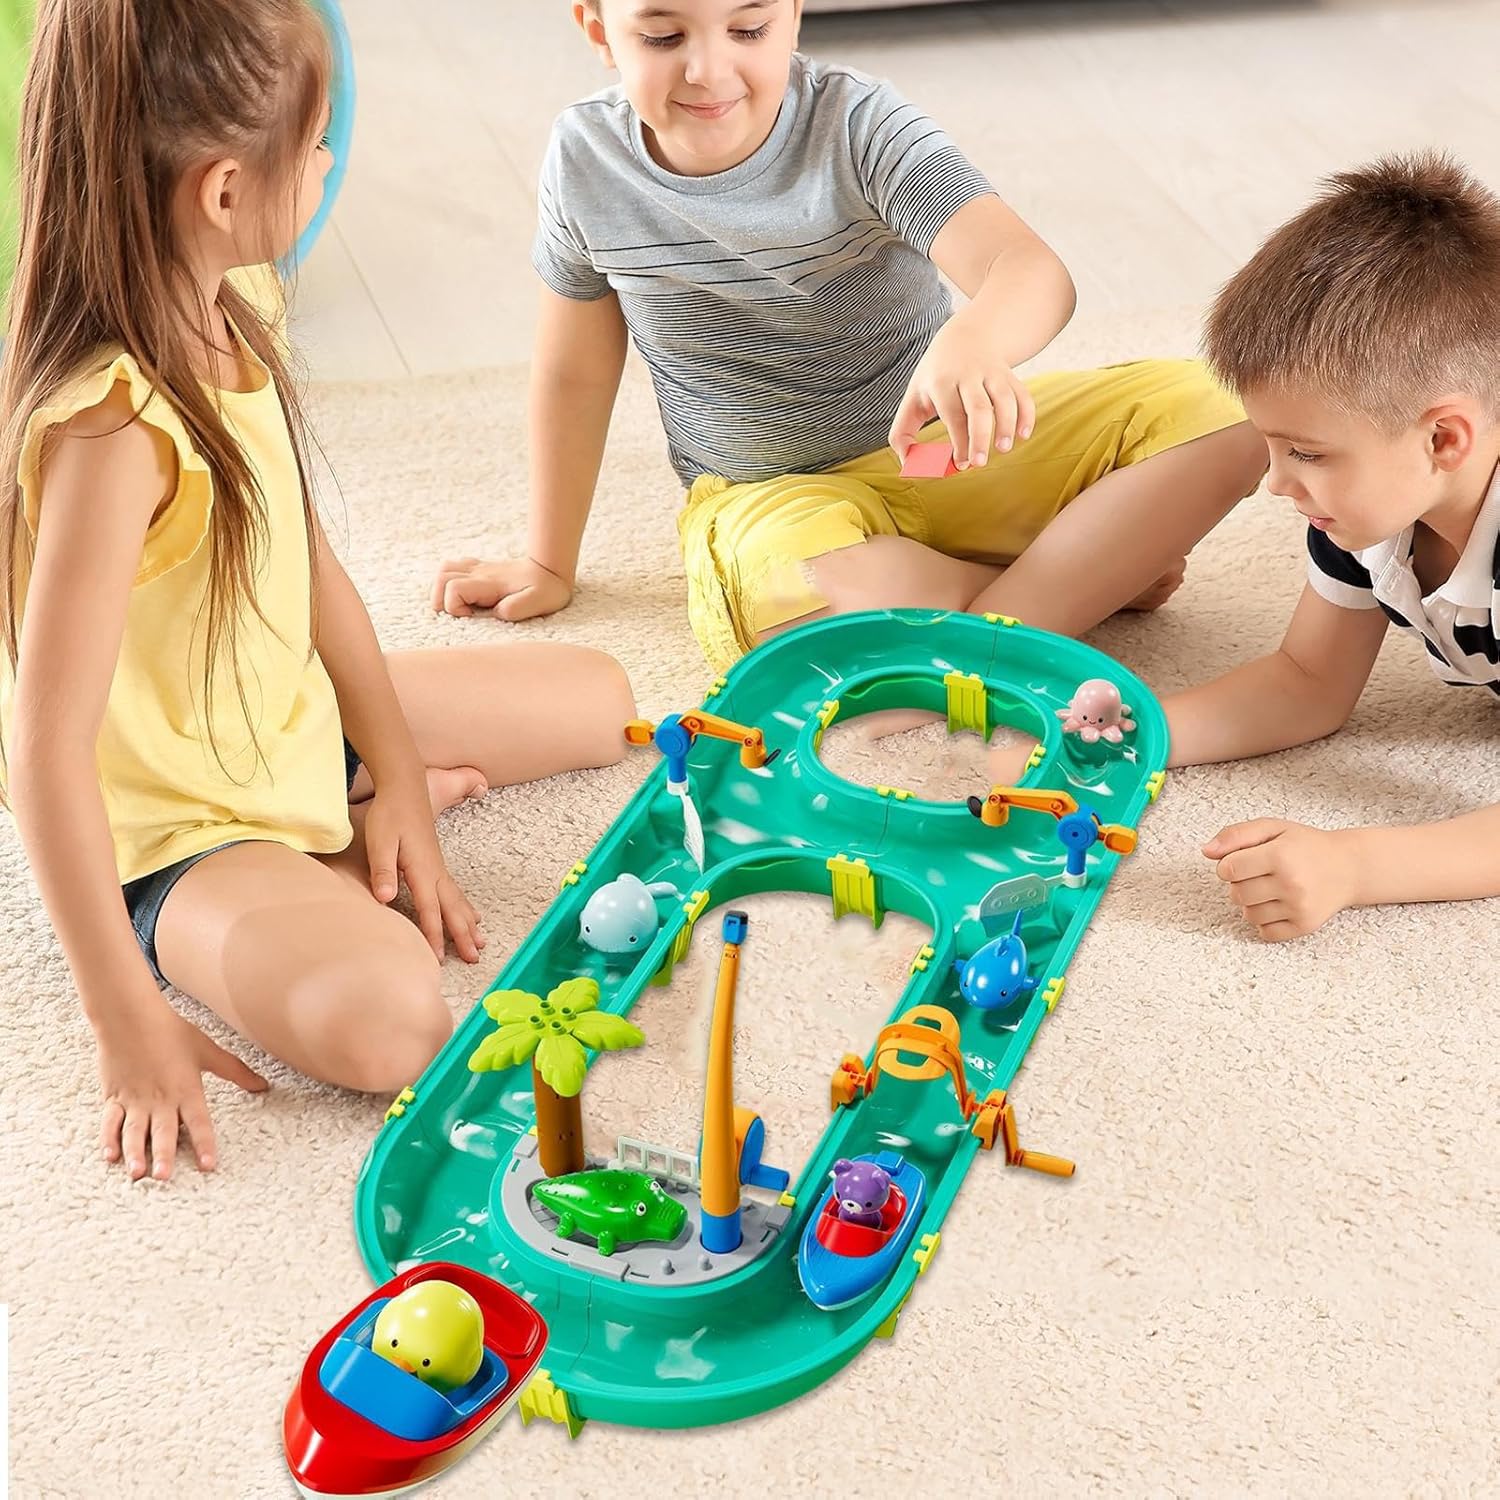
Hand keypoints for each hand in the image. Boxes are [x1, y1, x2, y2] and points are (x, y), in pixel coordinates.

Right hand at [96, 996, 267, 1180]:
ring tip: (138, 1173)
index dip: (204, 1143)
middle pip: (163, 1131)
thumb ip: (236, 1071)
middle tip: (164, 1176)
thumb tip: (264, 1086)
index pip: (198, 1121)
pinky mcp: (114, 1098)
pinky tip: (110, 1157)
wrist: (130, 1016)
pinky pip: (110, 1123)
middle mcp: (160, 1099)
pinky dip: (108, 1140)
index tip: (209, 1165)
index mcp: (186, 1089)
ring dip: (135, 1153)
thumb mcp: (208, 1051)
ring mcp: (135, 1100)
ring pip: (135, 1131)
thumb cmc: (171, 1031)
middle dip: (164, 1155)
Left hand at [363, 781, 484, 961]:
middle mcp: (435, 870)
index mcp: (422, 869)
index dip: (434, 934)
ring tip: (480, 943)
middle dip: (463, 934)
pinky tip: (472, 916)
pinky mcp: (435, 863)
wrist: (404, 787)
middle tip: (475, 958)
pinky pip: (455, 891)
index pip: (429, 909)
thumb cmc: (389, 813)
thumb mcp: (381, 841)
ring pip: (457, 901)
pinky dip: (465, 907)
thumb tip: (387, 898)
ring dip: (469, 923)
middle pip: (452, 908)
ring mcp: (438, 866)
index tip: (438, 958)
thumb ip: (384, 870)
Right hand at [430, 556, 572, 620]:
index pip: (453, 588)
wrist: (551, 568)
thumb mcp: (539, 602)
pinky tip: (462, 594)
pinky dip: (448, 582)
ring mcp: (478, 569)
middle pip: (441, 578)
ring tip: (456, 606)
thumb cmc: (547, 589)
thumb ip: (516, 608)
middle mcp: (479, 573)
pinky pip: (452, 568)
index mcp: (489, 583)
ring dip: (441, 590)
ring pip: (443, 570)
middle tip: (459, 615)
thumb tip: (497, 612)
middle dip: (441, 600)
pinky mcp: (480, 568)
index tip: (471, 618)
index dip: (454, 607)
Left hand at [888, 313, 1035, 469]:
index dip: (959, 441)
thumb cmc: (936, 378)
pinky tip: (1023, 435)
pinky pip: (1023, 395)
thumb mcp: (913, 397)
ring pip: (1005, 399)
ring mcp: (992, 374)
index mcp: (942, 383)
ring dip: (1007, 425)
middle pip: (979, 408)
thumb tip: (907, 464)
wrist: (965, 337)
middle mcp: (968, 376)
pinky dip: (1026, 415)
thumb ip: (902, 432)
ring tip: (1003, 449)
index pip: (952, 415)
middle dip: (980, 438)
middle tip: (979, 463)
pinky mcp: (1009, 376)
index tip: (961, 464)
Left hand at [1203, 819, 1359, 940]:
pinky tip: (1278, 904)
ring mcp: (1299, 907)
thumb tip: (1206, 851)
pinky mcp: (1304, 926)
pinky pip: (1265, 932)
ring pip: (1248, 915)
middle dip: (1240, 884)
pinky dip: (1265, 921)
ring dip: (1252, 903)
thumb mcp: (1272, 828)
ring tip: (1271, 888)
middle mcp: (1291, 883)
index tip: (1242, 861)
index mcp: (1280, 856)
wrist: (1349, 867)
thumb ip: (1235, 835)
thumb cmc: (1305, 845)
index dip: (1228, 865)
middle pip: (1236, 894)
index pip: (1227, 870)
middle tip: (1260, 874)